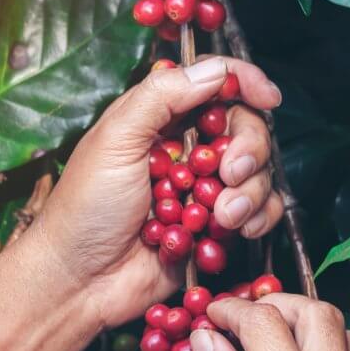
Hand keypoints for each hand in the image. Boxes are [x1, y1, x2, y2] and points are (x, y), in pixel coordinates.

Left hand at [29, 57, 283, 326]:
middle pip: (246, 128)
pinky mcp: (217, 226)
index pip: (214, 84)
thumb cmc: (86, 208)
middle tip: (230, 173)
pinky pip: (260, 213)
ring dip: (250, 193)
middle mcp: (189, 150)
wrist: (81, 280)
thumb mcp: (115, 138)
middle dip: (249, 149)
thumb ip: (162, 96)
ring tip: (221, 217)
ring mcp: (206, 188)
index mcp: (161, 118)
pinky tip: (234, 230)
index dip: (246, 82)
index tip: (267, 97)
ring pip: (258, 173)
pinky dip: (257, 218)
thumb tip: (214, 70)